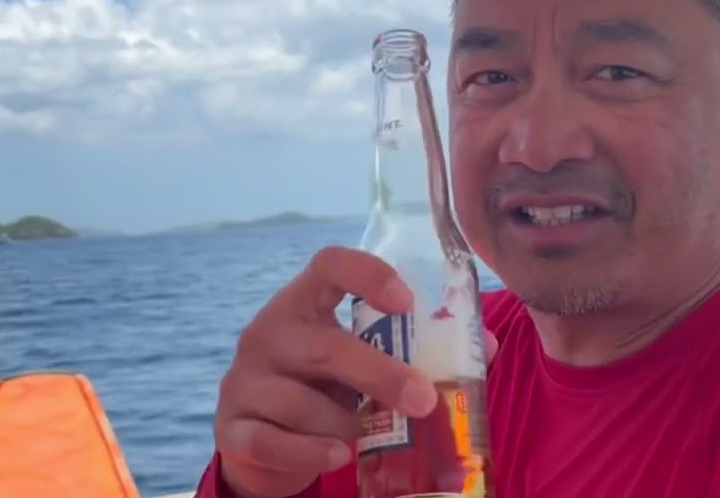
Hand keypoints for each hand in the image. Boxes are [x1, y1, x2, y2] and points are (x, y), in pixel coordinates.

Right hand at [213, 246, 498, 497]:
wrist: (258, 440)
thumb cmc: (324, 387)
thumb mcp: (361, 360)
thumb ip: (415, 349)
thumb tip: (487, 348)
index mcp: (303, 303)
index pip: (329, 264)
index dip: (368, 275)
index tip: (406, 301)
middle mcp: (268, 333)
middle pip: (325, 346)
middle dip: (381, 375)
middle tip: (424, 400)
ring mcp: (243, 381)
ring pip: (300, 402)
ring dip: (344, 423)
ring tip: (363, 435)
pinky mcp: (232, 428)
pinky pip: (272, 442)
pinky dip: (309, 452)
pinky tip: (335, 455)